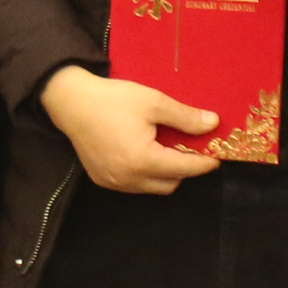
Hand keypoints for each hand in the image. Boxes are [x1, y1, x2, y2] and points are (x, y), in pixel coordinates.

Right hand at [39, 65, 221, 193]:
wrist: (70, 101)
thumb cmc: (113, 99)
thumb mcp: (153, 102)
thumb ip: (185, 117)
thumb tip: (213, 124)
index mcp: (143, 160)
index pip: (184, 169)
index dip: (204, 164)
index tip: (217, 157)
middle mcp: (129, 178)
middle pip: (170, 184)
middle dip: (184, 170)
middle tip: (190, 149)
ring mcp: (113, 182)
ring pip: (151, 187)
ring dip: (164, 174)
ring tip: (167, 150)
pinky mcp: (102, 180)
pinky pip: (133, 185)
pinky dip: (145, 175)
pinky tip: (144, 154)